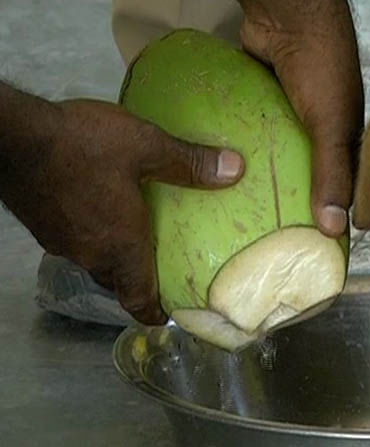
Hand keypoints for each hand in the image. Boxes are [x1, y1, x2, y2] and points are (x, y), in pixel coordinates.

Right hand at [1, 98, 243, 323]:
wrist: (10, 136)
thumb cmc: (81, 145)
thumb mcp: (145, 146)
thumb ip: (188, 163)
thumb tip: (235, 170)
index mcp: (119, 246)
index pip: (138, 298)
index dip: (154, 312)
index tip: (167, 316)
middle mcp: (89, 252)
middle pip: (118, 280)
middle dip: (139, 280)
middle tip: (160, 267)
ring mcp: (60, 239)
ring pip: (94, 260)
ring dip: (114, 255)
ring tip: (134, 236)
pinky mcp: (41, 222)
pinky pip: (74, 240)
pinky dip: (91, 234)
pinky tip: (99, 209)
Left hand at [236, 0, 363, 236]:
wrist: (287, 16)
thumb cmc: (321, 66)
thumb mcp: (331, 125)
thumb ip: (332, 173)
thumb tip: (332, 229)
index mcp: (347, 138)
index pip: (345, 187)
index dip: (333, 216)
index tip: (315, 248)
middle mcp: (321, 131)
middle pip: (309, 176)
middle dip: (296, 204)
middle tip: (274, 240)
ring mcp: (290, 119)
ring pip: (280, 160)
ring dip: (266, 182)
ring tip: (247, 218)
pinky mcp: (262, 106)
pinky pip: (256, 139)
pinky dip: (246, 156)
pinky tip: (228, 180)